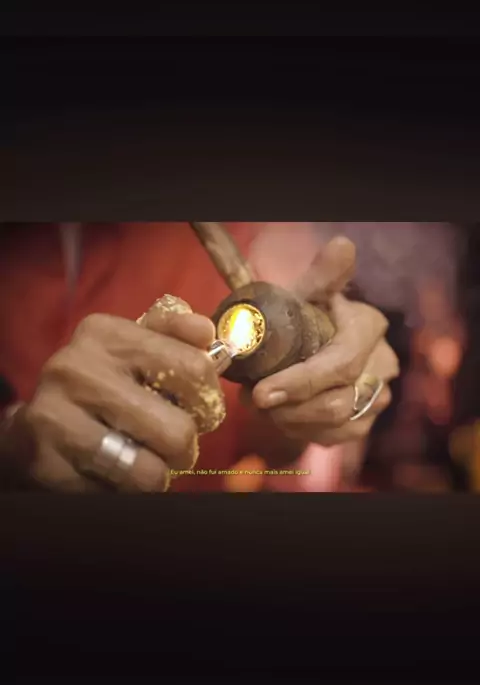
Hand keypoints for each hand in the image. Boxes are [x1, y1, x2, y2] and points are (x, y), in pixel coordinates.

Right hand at [8, 297, 224, 490]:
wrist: (37, 425)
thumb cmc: (101, 383)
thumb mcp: (133, 348)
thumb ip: (173, 335)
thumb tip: (205, 333)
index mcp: (105, 334)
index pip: (194, 369)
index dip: (209, 400)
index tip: (199, 409)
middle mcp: (77, 369)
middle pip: (177, 430)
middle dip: (185, 447)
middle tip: (173, 445)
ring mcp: (57, 418)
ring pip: (148, 472)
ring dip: (157, 475)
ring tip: (145, 461)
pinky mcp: (47, 464)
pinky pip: (117, 495)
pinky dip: (125, 492)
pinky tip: (113, 474)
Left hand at [250, 239, 399, 447]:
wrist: (321, 341)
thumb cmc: (309, 315)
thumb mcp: (311, 294)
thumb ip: (323, 275)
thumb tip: (342, 246)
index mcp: (368, 329)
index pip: (339, 365)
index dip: (300, 383)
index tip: (261, 393)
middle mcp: (381, 367)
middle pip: (337, 403)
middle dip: (288, 408)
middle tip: (251, 399)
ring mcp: (375, 399)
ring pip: (333, 425)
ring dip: (290, 420)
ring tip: (261, 405)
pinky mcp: (362, 424)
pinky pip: (331, 438)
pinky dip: (300, 430)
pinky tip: (280, 415)